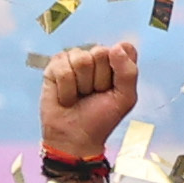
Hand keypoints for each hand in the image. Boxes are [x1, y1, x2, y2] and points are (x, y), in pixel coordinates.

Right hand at [40, 42, 138, 162]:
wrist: (76, 136)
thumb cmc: (101, 118)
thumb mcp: (126, 97)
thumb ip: (128, 72)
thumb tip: (117, 46)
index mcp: (115, 61)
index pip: (122, 49)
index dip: (118, 70)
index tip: (114, 87)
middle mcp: (95, 56)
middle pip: (100, 52)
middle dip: (99, 79)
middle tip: (94, 93)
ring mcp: (74, 59)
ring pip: (81, 60)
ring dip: (82, 85)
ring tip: (80, 95)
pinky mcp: (54, 66)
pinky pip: (62, 69)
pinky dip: (66, 89)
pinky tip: (67, 96)